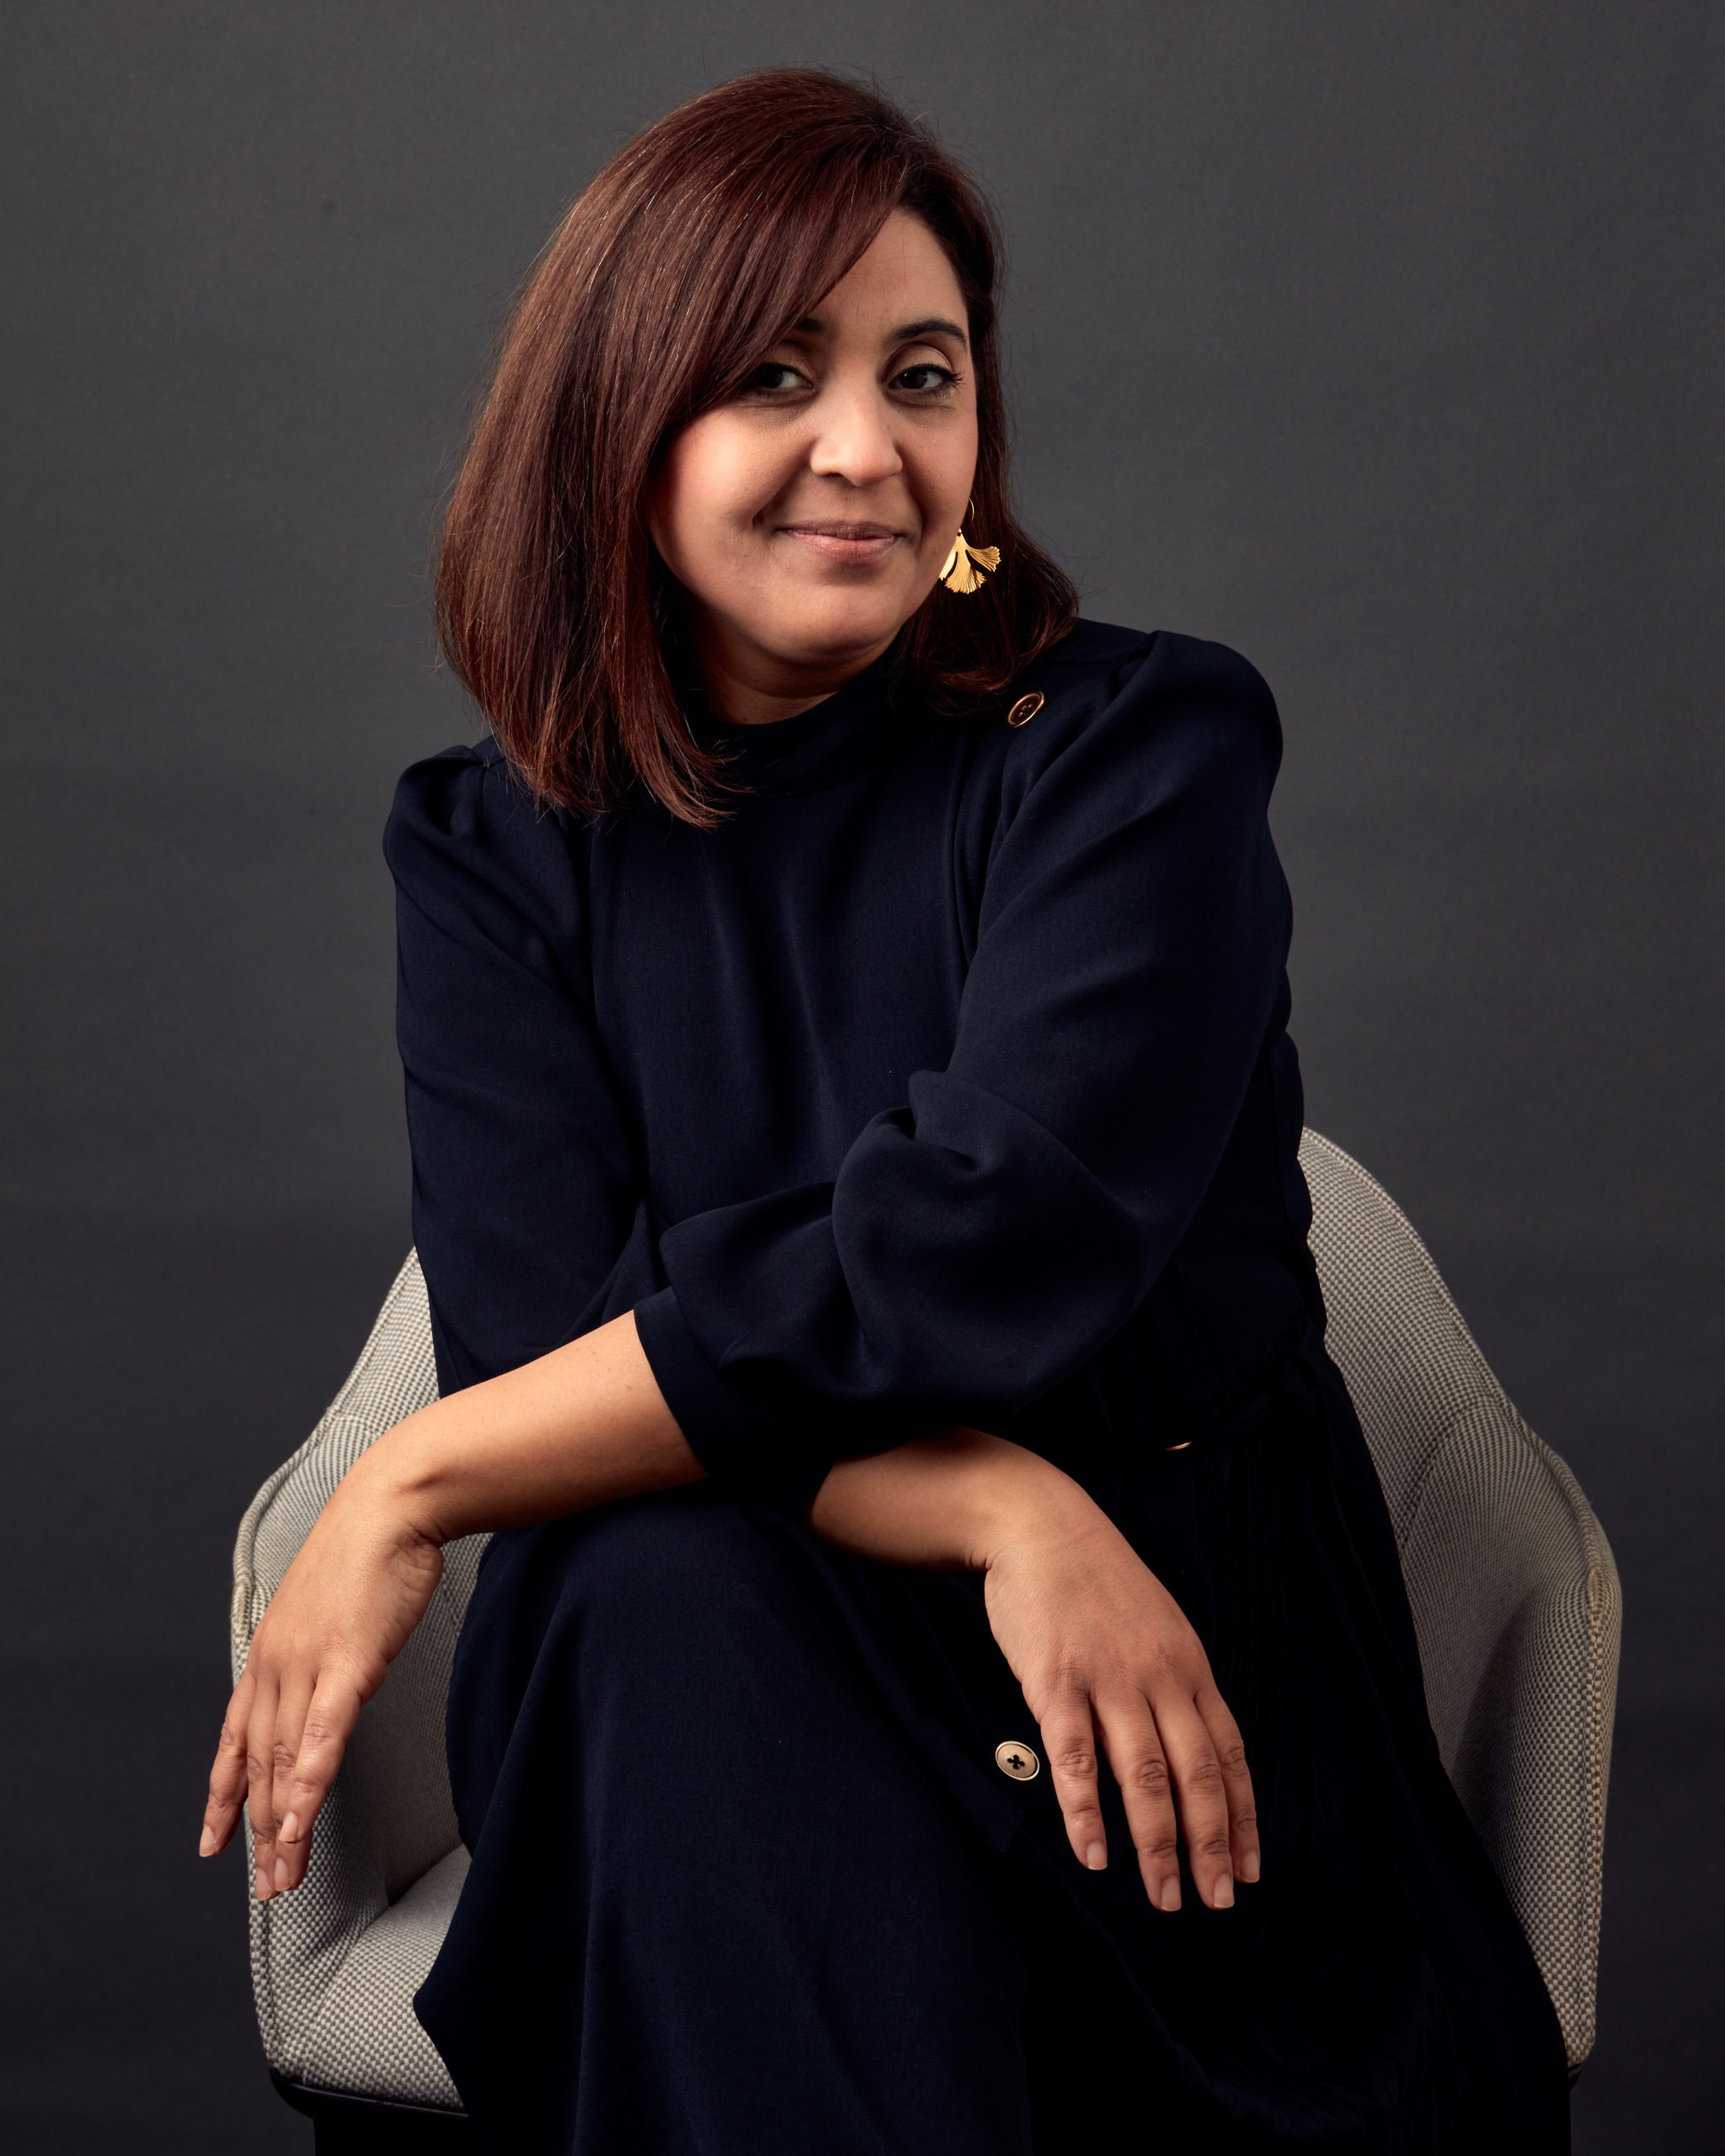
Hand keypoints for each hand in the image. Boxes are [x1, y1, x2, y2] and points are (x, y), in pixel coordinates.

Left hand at [202, 1457, 444, 1899]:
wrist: (393, 1502)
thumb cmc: (373, 1544)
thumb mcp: (332, 1602)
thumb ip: (323, 1644)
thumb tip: (333, 1676)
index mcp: (270, 1649)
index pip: (234, 1736)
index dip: (221, 1792)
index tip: (213, 1838)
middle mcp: (276, 1664)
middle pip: (256, 1763)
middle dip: (254, 1828)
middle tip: (263, 1881)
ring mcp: (306, 1666)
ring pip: (283, 1764)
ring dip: (280, 1827)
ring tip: (283, 1876)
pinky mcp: (346, 1667)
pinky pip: (320, 1743)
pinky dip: (306, 1791)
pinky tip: (298, 1828)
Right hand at [980, 1486, 1257, 1911]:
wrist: (1042, 1524)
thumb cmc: (1097, 1582)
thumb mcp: (1157, 1626)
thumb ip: (1174, 1683)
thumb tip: (1191, 1750)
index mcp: (1189, 1665)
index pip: (1229, 1755)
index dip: (1242, 1817)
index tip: (1249, 1870)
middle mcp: (1159, 1676)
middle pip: (1196, 1774)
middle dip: (1209, 1845)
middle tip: (1216, 1902)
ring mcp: (1108, 1678)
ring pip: (1145, 1774)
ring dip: (1158, 1843)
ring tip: (1163, 1896)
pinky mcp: (1056, 1680)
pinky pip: (1075, 1756)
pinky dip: (1087, 1811)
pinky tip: (1094, 1853)